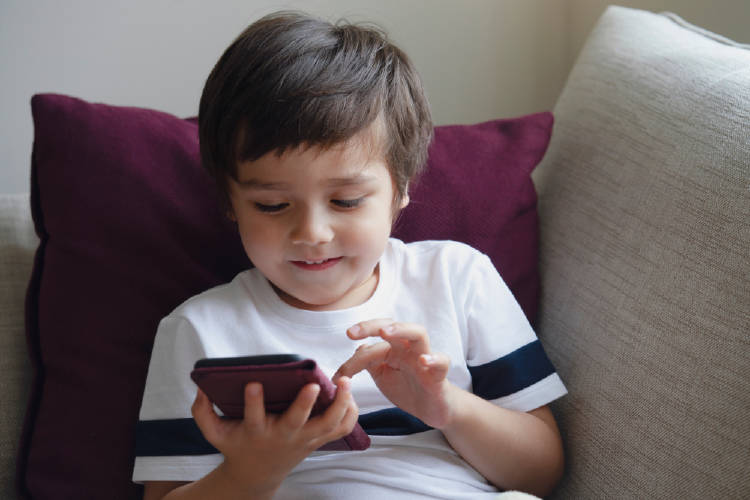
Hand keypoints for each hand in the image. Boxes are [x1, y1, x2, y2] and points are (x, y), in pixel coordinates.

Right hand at [191, 377, 357, 495]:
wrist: (257, 473)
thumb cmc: (237, 444)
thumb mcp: (214, 432)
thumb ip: (202, 411)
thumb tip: (201, 386)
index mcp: (256, 432)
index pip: (253, 417)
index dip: (253, 401)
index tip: (254, 382)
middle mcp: (282, 436)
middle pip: (297, 422)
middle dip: (305, 404)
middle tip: (313, 385)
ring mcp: (303, 440)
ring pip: (327, 426)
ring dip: (339, 404)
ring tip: (345, 381)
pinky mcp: (317, 440)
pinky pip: (340, 430)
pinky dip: (350, 414)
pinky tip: (351, 394)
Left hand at [334, 319, 456, 428]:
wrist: (431, 408)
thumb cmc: (406, 387)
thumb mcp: (382, 376)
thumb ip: (368, 362)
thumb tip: (357, 347)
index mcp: (392, 349)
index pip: (370, 345)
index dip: (353, 359)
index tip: (337, 376)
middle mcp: (407, 348)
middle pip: (392, 326)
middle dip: (371, 326)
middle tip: (352, 333)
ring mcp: (424, 357)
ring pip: (418, 333)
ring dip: (401, 329)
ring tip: (385, 332)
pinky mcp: (439, 374)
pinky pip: (442, 361)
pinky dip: (434, 359)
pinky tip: (424, 360)